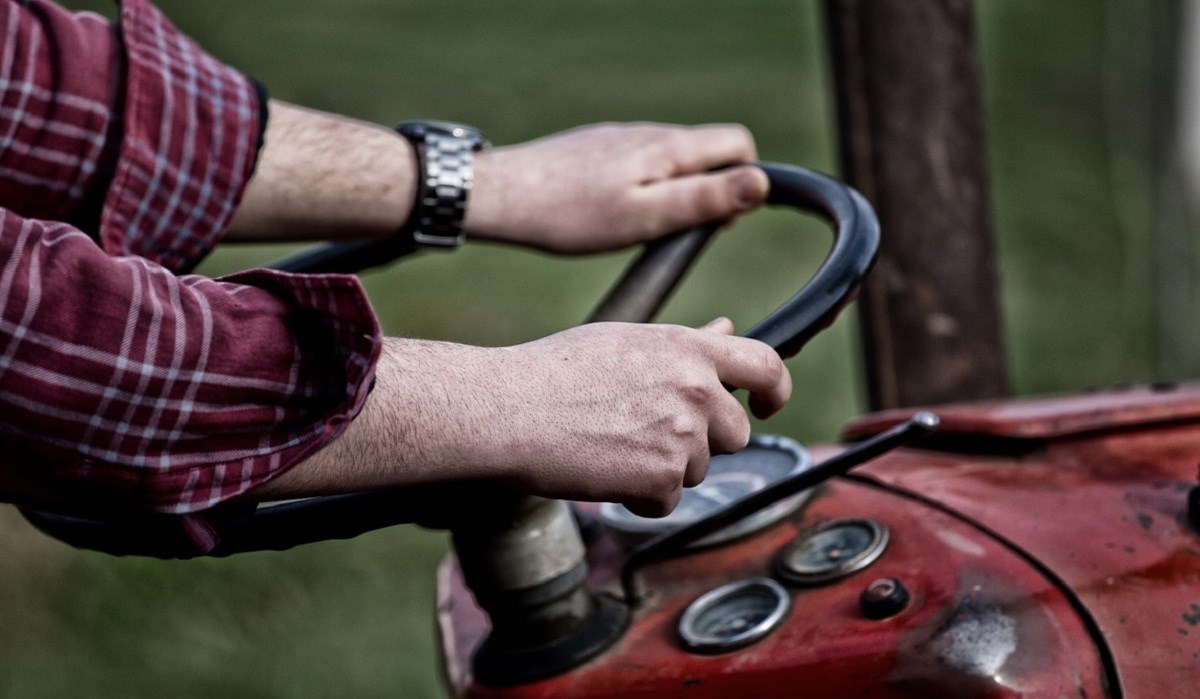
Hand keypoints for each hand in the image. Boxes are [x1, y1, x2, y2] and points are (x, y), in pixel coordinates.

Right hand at [435, 318, 790, 516]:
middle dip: (702, 440)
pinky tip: (604, 470)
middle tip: (648, 435)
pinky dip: (640, 497)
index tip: (765, 405)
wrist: (510, 410)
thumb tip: (727, 328)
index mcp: (688, 348)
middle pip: (734, 432)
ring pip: (699, 469)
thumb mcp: (626, 340)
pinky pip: (668, 501)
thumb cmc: (554, 371)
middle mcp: (696, 388)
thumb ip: (684, 343)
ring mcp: (683, 434)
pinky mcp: (663, 477)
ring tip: (612, 445)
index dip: (775, 390)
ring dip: (665, 468)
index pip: (765, 364)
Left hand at [465, 123, 769, 253]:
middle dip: (711, 189)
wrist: (501, 196)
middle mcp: (648, 133)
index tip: (718, 220)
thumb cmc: (572, 215)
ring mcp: (620, 138)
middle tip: (677, 232)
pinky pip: (637, 162)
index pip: (738, 143)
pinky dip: (642, 186)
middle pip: (707, 151)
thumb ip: (704, 199)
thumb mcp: (647, 218)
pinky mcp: (595, 149)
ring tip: (641, 228)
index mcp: (668, 149)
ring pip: (671, 159)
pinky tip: (611, 213)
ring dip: (675, 190)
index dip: (745, 182)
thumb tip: (760, 182)